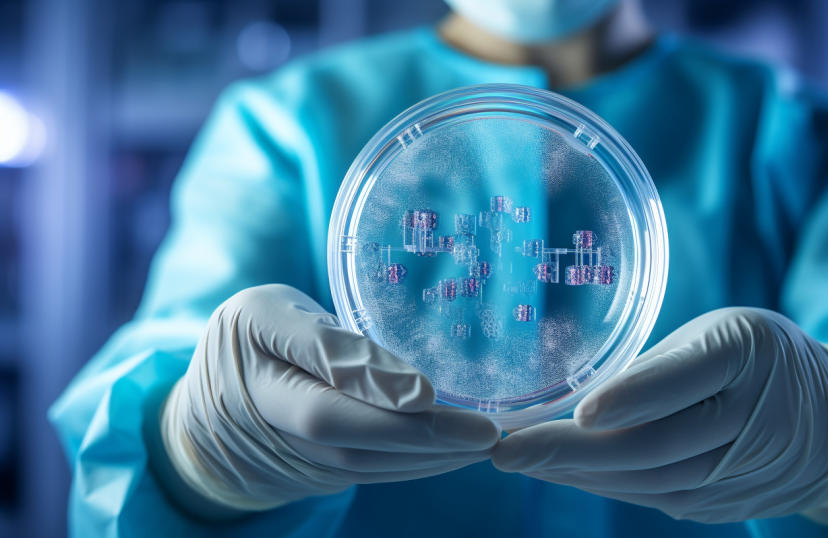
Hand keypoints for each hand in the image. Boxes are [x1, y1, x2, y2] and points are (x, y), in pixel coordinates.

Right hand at [162, 284, 499, 510]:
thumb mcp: (267, 313)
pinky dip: (420, 464)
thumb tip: (408, 385)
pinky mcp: (325, 471)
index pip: (322, 403)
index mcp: (261, 382)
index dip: (377, 400)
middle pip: (357, 445)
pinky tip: (457, 450)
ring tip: (485, 440)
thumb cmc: (247, 339)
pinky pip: (376, 473)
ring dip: (433, 458)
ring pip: (372, 467)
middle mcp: (282, 432)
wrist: (211, 406)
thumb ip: (325, 342)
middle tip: (487, 430)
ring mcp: (304, 459)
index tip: (434, 395)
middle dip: (426, 441)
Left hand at [492, 307, 827, 526]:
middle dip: (569, 450)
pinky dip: (601, 485)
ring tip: (517, 459)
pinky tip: (559, 474)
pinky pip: (652, 496)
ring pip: (645, 478)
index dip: (633, 396)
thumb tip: (576, 394)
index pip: (684, 378)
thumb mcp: (726, 335)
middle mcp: (748, 419)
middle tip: (506, 448)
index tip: (577, 408)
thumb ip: (660, 364)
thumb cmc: (763, 361)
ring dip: (574, 473)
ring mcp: (739, 472)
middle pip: (652, 443)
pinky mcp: (723, 505)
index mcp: (747, 355)